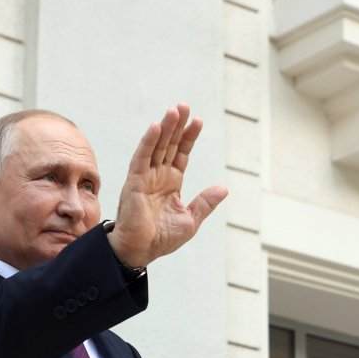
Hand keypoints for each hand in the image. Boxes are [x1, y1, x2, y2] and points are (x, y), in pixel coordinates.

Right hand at [107, 104, 227, 267]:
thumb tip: (224, 188)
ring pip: (156, 147)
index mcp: (171, 183)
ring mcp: (145, 178)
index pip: (181, 154)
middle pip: (169, 145)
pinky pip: (141, 158)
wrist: (142, 251)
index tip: (198, 121)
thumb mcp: (190, 220)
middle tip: (185, 106)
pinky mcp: (134, 182)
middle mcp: (157, 176)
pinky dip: (148, 142)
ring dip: (165, 128)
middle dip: (177, 126)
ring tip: (175, 110)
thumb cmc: (162, 239)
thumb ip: (205, 202)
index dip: (189, 138)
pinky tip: (156, 127)